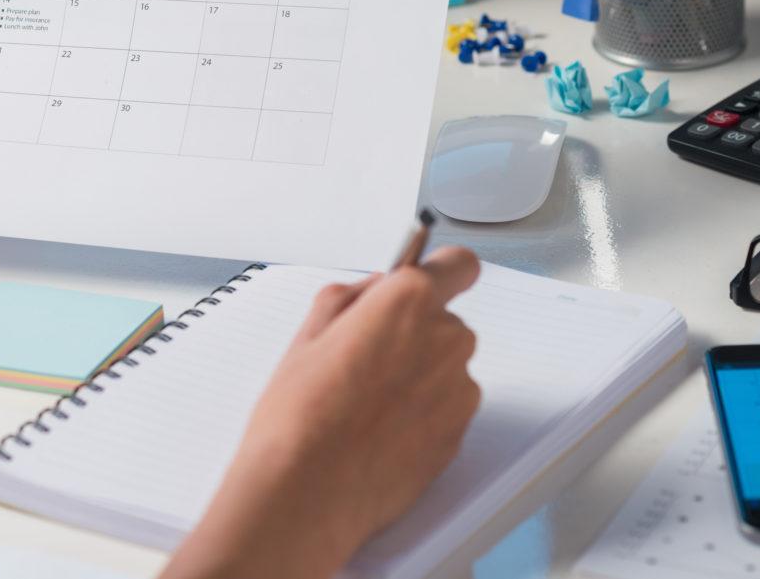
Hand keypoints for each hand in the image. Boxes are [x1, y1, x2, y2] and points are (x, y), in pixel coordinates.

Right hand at [163, 247, 481, 578]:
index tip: (423, 282)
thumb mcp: (307, 335)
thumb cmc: (300, 417)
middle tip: (364, 359)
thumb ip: (349, 297)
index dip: (439, 272)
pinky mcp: (459, 435)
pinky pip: (445, 409)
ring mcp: (458, 391)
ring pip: (444, 367)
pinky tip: (377, 431)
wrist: (307, 494)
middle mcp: (445, 340)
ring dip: (418, 376)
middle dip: (413, 332)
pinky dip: (421, 414)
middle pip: (443, 321)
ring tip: (365, 404)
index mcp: (408, 302)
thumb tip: (372, 291)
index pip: (458, 265)